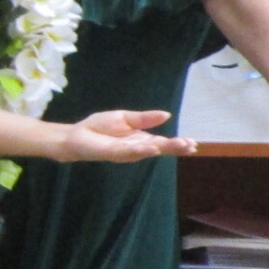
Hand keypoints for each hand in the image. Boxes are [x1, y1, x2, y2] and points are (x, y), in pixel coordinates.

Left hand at [54, 109, 194, 164]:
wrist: (76, 135)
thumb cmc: (100, 127)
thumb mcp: (125, 118)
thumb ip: (144, 118)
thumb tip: (166, 115)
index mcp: (141, 139)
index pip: (163, 142)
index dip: (177, 143)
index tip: (193, 143)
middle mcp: (136, 148)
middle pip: (159, 148)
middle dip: (175, 147)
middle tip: (191, 146)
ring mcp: (126, 152)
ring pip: (147, 151)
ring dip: (164, 148)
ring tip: (180, 146)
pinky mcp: (113, 153)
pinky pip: (129, 152)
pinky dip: (142, 150)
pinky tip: (153, 148)